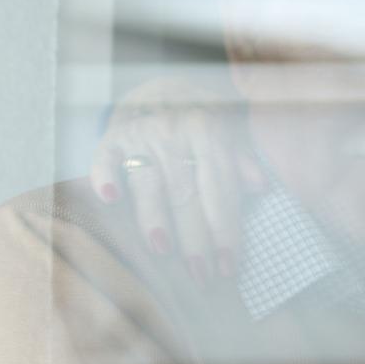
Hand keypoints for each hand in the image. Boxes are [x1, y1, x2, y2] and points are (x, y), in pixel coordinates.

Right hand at [87, 78, 265, 283]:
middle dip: (195, 237)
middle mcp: (175, 132)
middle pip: (186, 193)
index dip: (225, 230)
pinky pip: (105, 159)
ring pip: (149, 181)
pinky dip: (105, 177)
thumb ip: (239, 160)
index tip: (229, 267)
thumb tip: (259, 186)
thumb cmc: (198, 122)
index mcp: (209, 132)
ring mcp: (141, 135)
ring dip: (154, 216)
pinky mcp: (111, 138)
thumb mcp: (227, 132)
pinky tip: (110, 198)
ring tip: (162, 250)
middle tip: (201, 275)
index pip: (218, 190)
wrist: (157, 88)